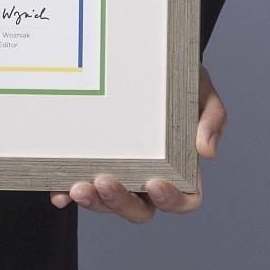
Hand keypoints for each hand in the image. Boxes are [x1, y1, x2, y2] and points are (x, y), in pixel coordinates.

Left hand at [52, 66, 225, 222]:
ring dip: (93, 202)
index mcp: (181, 169)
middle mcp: (149, 179)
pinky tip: (57, 191)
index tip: (154, 183)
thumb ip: (212, 117)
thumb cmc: (177, 80)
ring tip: (76, 186)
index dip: (170, 199)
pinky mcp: (92, 167)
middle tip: (104, 181)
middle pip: (140, 210)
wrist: (143, 60)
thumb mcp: (199, 89)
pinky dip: (67, 194)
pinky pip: (80, 189)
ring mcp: (120, 176)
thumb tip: (207, 151)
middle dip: (121, 202)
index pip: (183, 199)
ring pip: (108, 204)